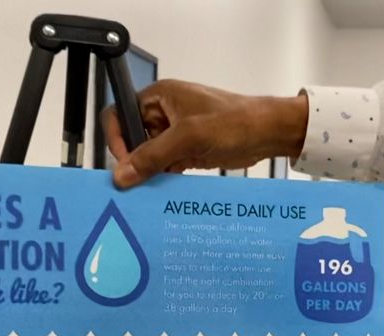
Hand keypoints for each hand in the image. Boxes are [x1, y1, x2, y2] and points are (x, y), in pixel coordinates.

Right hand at [100, 79, 308, 187]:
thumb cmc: (234, 122)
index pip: (120, 114)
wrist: (268, 133)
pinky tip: (165, 191)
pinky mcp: (187, 151)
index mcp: (159, 97)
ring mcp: (175, 133)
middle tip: (137, 182)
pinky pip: (165, 166)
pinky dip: (163, 178)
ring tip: (150, 190)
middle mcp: (163, 113)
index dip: (116, 138)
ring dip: (148, 172)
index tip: (124, 162)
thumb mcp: (189, 137)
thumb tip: (122, 174)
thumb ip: (153, 155)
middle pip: (132, 138)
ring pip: (148, 155)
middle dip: (133, 160)